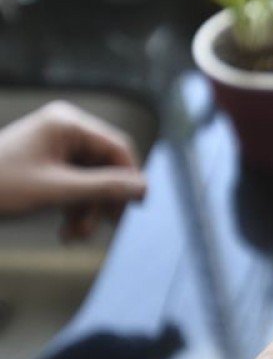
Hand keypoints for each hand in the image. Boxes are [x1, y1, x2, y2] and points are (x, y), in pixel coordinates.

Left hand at [0, 101, 146, 238]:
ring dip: (87, 209)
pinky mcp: (44, 163)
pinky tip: (66, 230)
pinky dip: (73, 207)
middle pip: (104, 166)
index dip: (130, 177)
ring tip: (76, 234)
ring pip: (89, 179)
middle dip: (102, 200)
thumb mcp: (56, 190)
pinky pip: (73, 184)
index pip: (117, 147)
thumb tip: (142, 187)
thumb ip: (104, 188)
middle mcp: (63, 129)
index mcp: (67, 123)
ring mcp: (53, 146)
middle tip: (103, 227)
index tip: (137, 206)